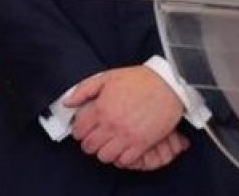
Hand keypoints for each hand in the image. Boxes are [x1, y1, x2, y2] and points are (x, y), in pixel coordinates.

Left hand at [65, 65, 184, 168]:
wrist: (170, 84)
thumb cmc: (141, 79)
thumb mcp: (109, 77)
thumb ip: (84, 89)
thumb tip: (68, 102)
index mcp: (101, 108)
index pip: (79, 131)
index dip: (80, 130)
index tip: (87, 128)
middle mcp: (111, 125)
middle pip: (89, 147)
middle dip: (90, 142)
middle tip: (98, 137)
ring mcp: (126, 136)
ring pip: (104, 156)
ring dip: (105, 151)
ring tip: (111, 143)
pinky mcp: (142, 143)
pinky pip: (124, 160)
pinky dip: (122, 157)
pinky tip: (125, 147)